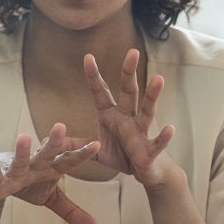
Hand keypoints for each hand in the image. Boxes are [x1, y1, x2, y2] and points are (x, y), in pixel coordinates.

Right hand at [0, 124, 100, 223]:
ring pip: (20, 162)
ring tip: (24, 137)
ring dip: (22, 151)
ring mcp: (15, 173)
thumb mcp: (50, 197)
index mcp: (49, 169)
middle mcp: (33, 167)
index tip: (96, 145)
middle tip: (60, 127)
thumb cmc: (24, 184)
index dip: (81, 155)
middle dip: (53, 143)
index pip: (67, 161)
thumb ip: (71, 210)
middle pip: (45, 155)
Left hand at [83, 51, 174, 188]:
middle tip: (132, 52)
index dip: (94, 75)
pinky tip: (170, 128)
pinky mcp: (150, 150)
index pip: (101, 92)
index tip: (87, 56)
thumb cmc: (123, 155)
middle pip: (129, 92)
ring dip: (152, 96)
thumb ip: (76, 144)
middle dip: (129, 73)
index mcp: (111, 115)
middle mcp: (127, 119)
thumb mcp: (95, 150)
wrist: (146, 172)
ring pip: (147, 112)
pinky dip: (164, 137)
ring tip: (159, 79)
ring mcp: (140, 132)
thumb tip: (53, 141)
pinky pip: (157, 142)